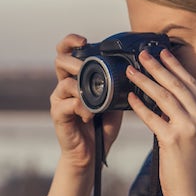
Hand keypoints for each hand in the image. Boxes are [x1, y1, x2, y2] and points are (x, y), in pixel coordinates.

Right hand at [41, 34, 124, 195]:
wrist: (90, 154)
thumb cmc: (101, 127)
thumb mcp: (114, 101)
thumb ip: (117, 84)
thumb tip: (137, 68)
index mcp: (77, 78)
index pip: (66, 52)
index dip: (71, 42)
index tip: (85, 40)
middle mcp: (64, 86)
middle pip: (60, 61)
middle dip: (76, 62)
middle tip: (88, 70)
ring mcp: (58, 100)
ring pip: (65, 82)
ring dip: (82, 87)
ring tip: (95, 101)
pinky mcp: (58, 115)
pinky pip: (67, 103)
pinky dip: (82, 107)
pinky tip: (90, 115)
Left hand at [125, 48, 195, 195]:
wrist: (193, 195)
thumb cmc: (189, 169)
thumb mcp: (193, 139)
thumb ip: (183, 119)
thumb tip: (162, 102)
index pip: (192, 85)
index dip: (177, 67)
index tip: (164, 53)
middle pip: (178, 85)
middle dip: (159, 67)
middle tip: (142, 54)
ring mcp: (190, 129)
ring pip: (164, 97)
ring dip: (145, 81)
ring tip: (130, 71)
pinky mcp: (174, 140)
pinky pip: (153, 117)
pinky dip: (140, 106)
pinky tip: (129, 97)